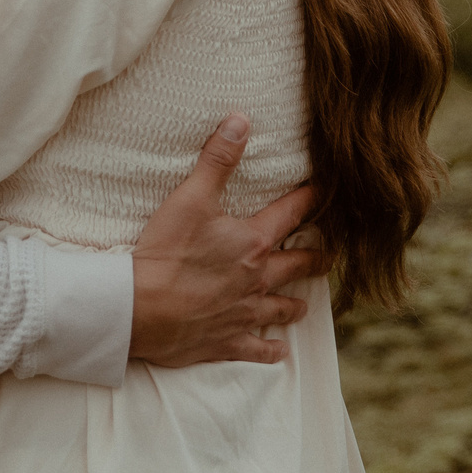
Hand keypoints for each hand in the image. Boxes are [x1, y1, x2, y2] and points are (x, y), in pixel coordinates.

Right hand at [128, 116, 328, 366]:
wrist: (141, 309)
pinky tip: (279, 351)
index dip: (311, 199)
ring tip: (305, 302)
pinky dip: (270, 351)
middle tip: (330, 254)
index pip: (291, 214)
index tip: (327, 192)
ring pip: (281, 309)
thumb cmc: (166, 252)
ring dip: (295, 304)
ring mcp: (244, 313)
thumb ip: (217, 160)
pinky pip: (257, 349)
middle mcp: (257, 279)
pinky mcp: (226, 341)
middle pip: (297, 265)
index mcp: (253, 243)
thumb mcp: (190, 197)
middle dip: (316, 257)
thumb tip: (241, 121)